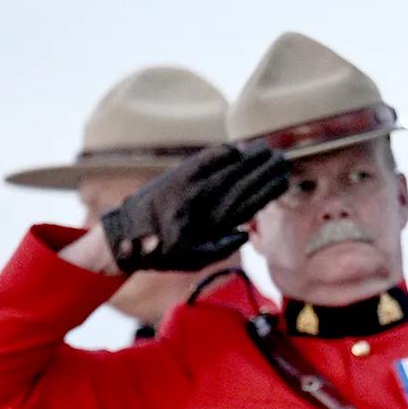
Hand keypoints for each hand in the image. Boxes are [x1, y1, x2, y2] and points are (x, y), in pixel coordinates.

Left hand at [100, 144, 289, 272]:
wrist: (123, 236)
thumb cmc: (161, 252)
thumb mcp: (194, 261)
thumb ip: (221, 248)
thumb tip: (244, 233)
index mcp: (211, 225)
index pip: (248, 203)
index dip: (268, 190)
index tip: (284, 180)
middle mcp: (202, 204)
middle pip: (242, 182)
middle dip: (264, 169)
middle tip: (282, 158)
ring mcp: (189, 187)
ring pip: (226, 169)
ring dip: (248, 157)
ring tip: (266, 149)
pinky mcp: (175, 175)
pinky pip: (203, 160)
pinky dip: (221, 153)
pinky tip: (236, 147)